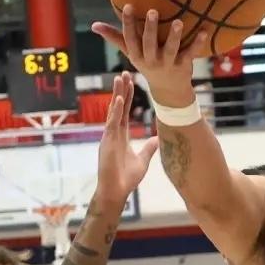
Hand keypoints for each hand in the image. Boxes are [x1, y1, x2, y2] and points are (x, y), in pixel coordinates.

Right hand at [90, 7, 208, 109]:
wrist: (169, 91)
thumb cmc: (148, 64)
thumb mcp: (131, 53)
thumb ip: (115, 37)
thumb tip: (94, 25)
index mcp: (137, 56)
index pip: (130, 38)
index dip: (128, 23)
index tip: (127, 6)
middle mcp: (151, 61)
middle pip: (149, 44)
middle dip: (151, 29)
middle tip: (153, 11)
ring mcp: (168, 64)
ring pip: (171, 50)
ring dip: (175, 36)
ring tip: (179, 21)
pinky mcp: (183, 66)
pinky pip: (191, 54)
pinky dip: (198, 43)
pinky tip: (204, 31)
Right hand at [94, 73, 158, 206]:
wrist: (116, 192)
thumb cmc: (126, 179)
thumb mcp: (142, 160)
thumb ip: (148, 148)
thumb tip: (157, 139)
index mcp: (121, 135)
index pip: (124, 111)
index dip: (127, 97)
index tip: (131, 82)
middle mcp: (113, 133)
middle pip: (118, 107)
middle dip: (121, 90)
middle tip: (125, 73)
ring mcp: (109, 137)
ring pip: (113, 111)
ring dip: (116, 94)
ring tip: (120, 78)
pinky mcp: (107, 143)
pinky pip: (111, 124)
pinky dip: (114, 111)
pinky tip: (117, 99)